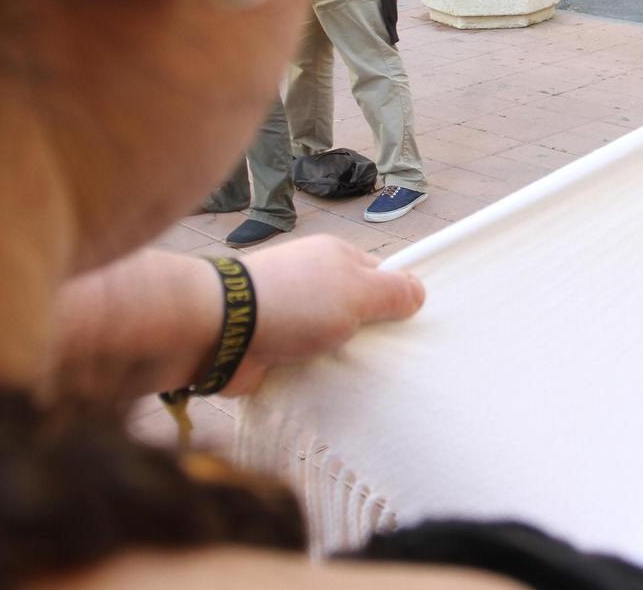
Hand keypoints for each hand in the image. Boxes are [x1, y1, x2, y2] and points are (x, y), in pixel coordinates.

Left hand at [223, 235, 424, 393]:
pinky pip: (305, 358)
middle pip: (355, 308)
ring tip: (359, 376)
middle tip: (388, 358)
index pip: (379, 275)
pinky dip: (314, 370)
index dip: (395, 299)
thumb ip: (393, 291)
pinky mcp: (272, 343)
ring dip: (340, 356)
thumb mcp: (358, 292)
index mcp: (335, 258)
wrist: (223, 330)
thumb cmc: (295, 302)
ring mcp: (290, 312)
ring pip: (330, 336)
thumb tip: (419, 291)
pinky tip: (327, 385)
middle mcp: (312, 281)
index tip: (407, 327)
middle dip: (368, 333)